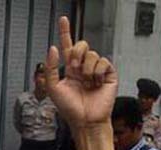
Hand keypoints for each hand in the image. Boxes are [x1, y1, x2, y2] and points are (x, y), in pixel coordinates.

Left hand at [44, 17, 117, 131]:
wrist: (85, 120)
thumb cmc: (69, 108)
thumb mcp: (54, 88)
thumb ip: (51, 68)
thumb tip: (53, 47)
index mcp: (70, 69)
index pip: (67, 47)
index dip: (65, 32)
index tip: (63, 19)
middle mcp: (84, 67)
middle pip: (82, 45)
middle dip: (76, 52)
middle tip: (74, 67)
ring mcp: (97, 70)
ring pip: (93, 54)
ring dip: (86, 67)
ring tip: (86, 82)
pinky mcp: (109, 75)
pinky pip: (104, 61)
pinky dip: (97, 71)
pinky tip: (96, 83)